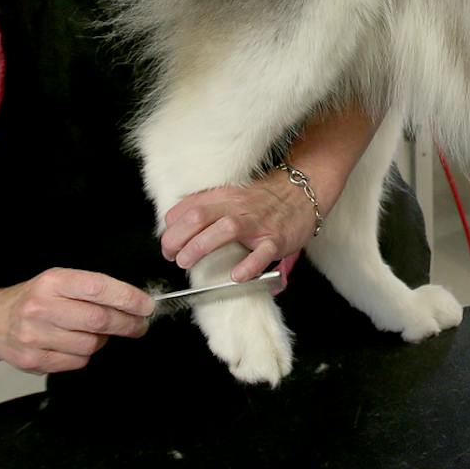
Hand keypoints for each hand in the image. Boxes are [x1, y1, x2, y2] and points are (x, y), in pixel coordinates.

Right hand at [0, 268, 151, 374]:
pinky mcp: (33, 359)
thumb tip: (135, 303)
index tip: (147, 306)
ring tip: (94, 333)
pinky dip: (84, 355)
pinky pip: (76, 362)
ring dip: (102, 340)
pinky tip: (73, 344)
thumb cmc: (35, 299)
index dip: (128, 298)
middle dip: (127, 324)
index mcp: (52, 282)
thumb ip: (92, 290)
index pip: (98, 288)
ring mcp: (34, 335)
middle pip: (98, 319)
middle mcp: (41, 306)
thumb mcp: (59, 282)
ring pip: (90, 344)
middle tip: (140, 325)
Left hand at [162, 173, 313, 285]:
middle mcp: (237, 207)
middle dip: (177, 238)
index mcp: (223, 196)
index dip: (170, 228)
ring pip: (225, 229)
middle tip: (172, 256)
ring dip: (199, 247)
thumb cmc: (264, 199)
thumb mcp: (231, 195)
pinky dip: (248, 265)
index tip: (167, 245)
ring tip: (187, 263)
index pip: (187, 208)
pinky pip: (262, 252)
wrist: (302, 192)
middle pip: (199, 216)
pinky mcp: (276, 238)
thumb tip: (178, 225)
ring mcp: (257, 223)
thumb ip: (207, 207)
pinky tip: (237, 275)